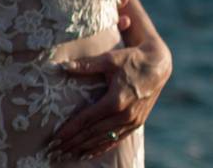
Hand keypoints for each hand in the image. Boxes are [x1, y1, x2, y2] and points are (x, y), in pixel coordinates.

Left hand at [49, 0, 171, 159]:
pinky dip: (101, 147)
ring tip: (67, 153)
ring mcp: (132, 121)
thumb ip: (86, 65)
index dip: (70, 129)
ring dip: (85, 148)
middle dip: (73, 142)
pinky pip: (116, 139)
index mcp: (116, 100)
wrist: (157, 65)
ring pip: (104, 139)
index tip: (56, 137)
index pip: (87, 119)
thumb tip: (63, 66)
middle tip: (55, 149)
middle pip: (93, 133)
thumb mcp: (109, 59)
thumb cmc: (131, 60)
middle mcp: (125, 115)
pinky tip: (88, 153)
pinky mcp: (136, 123)